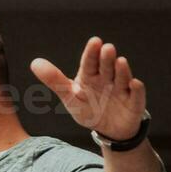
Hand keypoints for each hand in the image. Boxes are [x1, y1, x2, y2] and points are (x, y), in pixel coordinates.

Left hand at [30, 38, 146, 141]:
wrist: (108, 130)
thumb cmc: (89, 108)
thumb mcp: (70, 96)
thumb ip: (54, 80)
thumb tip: (34, 63)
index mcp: (91, 76)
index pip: (90, 62)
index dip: (92, 53)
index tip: (95, 42)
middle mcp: (108, 79)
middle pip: (107, 67)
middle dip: (107, 58)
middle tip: (107, 48)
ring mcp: (122, 90)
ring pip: (122, 78)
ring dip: (122, 70)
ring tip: (120, 61)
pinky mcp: (133, 104)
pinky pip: (136, 96)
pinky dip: (137, 90)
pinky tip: (135, 83)